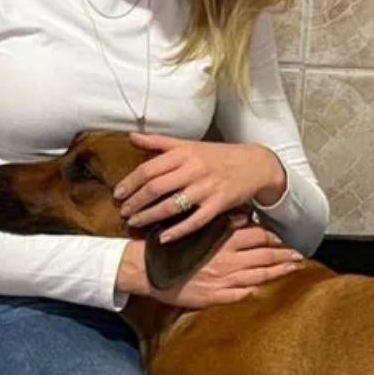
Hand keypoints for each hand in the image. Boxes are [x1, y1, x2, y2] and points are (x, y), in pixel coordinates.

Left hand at [113, 133, 285, 243]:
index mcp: (184, 153)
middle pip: (156, 187)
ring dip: (150, 216)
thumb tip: (131, 136)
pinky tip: (162, 238)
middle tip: (123, 212)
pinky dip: (177, 231)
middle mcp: (194, 169)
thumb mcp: (189, 144)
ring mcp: (206, 188)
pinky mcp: (218, 205)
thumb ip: (159, 142)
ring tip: (135, 223)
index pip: (149, 168)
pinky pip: (194, 221)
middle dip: (136, 202)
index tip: (118, 194)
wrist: (255, 164)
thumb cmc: (218, 155)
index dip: (131, 182)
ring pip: (172, 205)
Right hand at [149, 214, 303, 308]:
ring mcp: (224, 280)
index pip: (257, 237)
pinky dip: (256, 291)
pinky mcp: (216, 297)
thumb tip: (243, 217)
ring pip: (260, 276)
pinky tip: (266, 290)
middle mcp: (228, 260)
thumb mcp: (198, 228)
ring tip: (292, 270)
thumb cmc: (172, 247)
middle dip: (284, 256)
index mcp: (224, 241)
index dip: (272, 238)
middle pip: (265, 257)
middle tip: (299, 256)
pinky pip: (242, 294)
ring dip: (278, 272)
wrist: (149, 270)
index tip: (280, 239)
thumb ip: (222, 225)